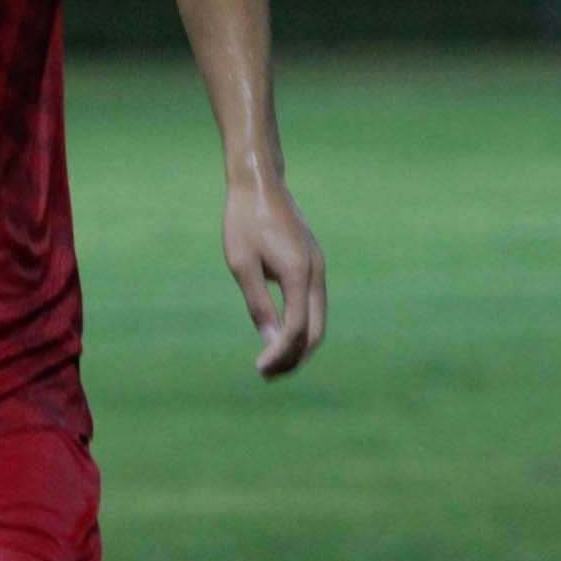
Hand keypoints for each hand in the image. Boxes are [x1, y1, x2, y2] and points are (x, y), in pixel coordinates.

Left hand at [224, 180, 326, 378]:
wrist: (260, 185)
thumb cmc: (244, 222)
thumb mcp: (241, 264)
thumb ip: (258, 304)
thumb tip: (270, 341)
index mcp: (298, 274)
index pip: (297, 328)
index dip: (280, 353)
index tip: (260, 369)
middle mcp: (316, 274)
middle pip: (315, 331)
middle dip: (294, 357)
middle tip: (267, 375)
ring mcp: (318, 269)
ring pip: (318, 320)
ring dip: (299, 345)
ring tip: (273, 363)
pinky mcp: (313, 266)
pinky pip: (314, 306)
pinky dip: (301, 326)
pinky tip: (280, 335)